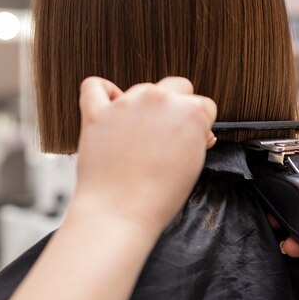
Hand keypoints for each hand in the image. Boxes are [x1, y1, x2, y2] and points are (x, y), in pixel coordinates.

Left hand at [73, 76, 216, 237]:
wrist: (120, 213)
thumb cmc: (158, 197)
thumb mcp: (194, 165)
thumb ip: (196, 139)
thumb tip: (195, 131)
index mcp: (191, 111)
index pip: (203, 104)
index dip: (199, 124)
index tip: (192, 138)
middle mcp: (160, 100)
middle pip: (176, 87)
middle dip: (176, 107)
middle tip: (169, 135)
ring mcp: (127, 103)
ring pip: (142, 89)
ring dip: (144, 106)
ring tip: (140, 135)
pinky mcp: (97, 112)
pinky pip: (95, 86)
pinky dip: (103, 92)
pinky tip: (110, 106)